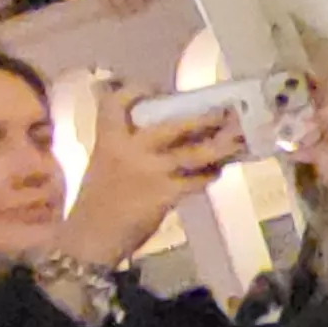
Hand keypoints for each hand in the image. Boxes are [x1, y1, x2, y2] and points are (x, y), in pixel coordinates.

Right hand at [54, 81, 239, 270]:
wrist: (91, 237)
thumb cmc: (97, 201)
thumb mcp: (104, 163)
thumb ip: (125, 145)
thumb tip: (162, 131)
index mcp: (108, 138)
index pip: (117, 102)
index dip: (137, 90)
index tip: (157, 89)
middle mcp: (129, 149)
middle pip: (174, 124)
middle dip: (203, 117)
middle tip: (223, 112)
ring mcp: (150, 170)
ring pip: (194, 153)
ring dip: (219, 146)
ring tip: (237, 139)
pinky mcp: (165, 193)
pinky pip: (196, 180)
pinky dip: (210, 175)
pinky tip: (217, 172)